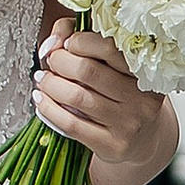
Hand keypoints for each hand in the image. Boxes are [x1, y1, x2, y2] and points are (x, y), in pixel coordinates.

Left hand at [31, 23, 177, 184]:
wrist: (144, 140)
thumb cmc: (124, 95)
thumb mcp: (115, 66)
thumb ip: (84, 41)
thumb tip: (55, 39)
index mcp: (143, 70)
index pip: (108, 47)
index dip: (78, 40)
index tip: (66, 42)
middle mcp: (140, 97)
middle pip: (88, 71)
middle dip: (59, 61)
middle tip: (51, 60)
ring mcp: (127, 123)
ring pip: (76, 97)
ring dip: (50, 84)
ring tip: (42, 78)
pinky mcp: (112, 145)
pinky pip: (71, 124)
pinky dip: (49, 110)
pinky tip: (41, 101)